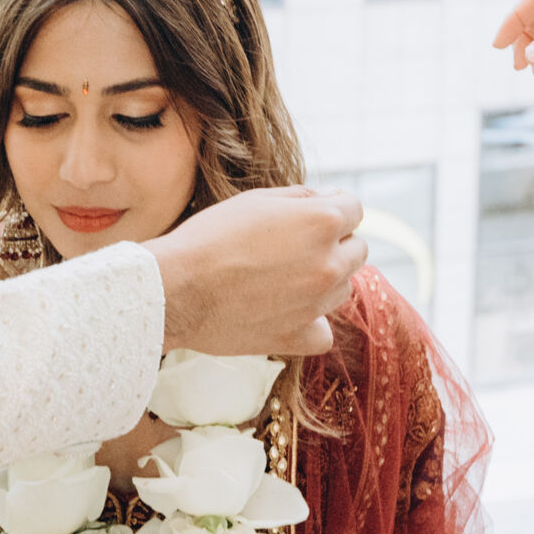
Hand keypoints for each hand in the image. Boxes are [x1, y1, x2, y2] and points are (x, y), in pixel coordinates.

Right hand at [149, 186, 366, 358]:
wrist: (176, 289)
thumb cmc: (209, 238)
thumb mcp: (255, 200)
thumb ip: (301, 197)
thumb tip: (329, 198)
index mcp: (322, 222)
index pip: (355, 209)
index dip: (333, 209)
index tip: (312, 216)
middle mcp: (329, 263)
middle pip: (357, 250)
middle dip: (335, 244)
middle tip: (295, 247)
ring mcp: (317, 303)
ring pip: (343, 288)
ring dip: (324, 281)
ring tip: (283, 278)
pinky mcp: (299, 337)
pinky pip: (324, 331)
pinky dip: (311, 323)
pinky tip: (287, 312)